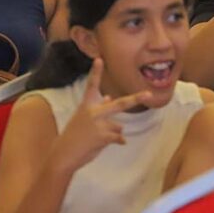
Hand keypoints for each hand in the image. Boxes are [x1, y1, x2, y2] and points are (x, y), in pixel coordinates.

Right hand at [51, 59, 157, 174]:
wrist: (64, 153)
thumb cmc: (74, 135)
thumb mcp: (83, 117)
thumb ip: (97, 106)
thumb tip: (109, 97)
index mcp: (86, 104)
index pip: (92, 85)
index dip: (96, 72)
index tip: (99, 59)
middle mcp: (93, 111)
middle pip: (120, 104)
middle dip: (136, 99)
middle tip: (149, 94)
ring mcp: (98, 123)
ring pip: (118, 125)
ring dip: (113, 132)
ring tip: (97, 138)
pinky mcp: (103, 136)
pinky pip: (119, 137)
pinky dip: (118, 140)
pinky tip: (109, 143)